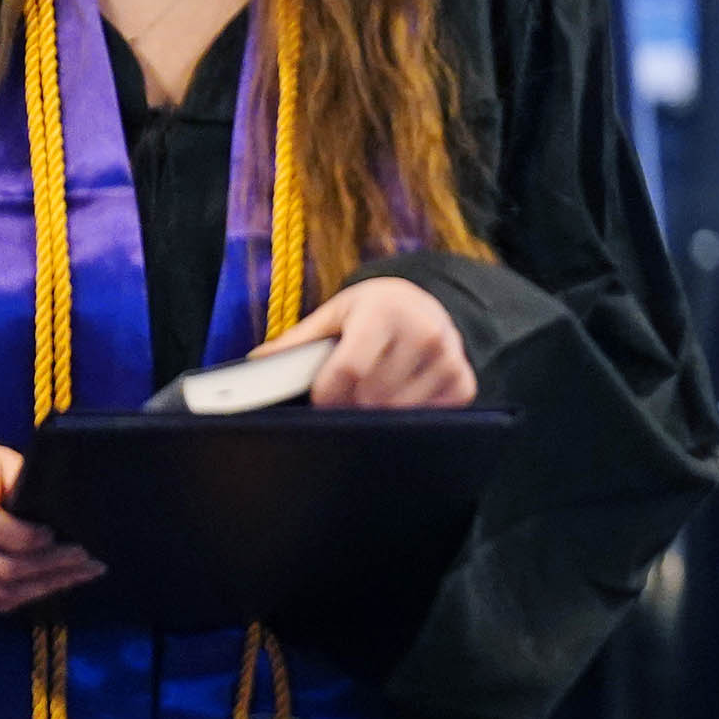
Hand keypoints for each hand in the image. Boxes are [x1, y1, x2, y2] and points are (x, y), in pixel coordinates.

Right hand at [0, 445, 98, 614]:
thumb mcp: (2, 464)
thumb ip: (23, 481)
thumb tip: (62, 503)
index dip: (30, 536)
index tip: (57, 533)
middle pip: (6, 568)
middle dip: (54, 566)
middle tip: (89, 559)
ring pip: (2, 592)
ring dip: (48, 586)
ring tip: (82, 574)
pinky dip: (27, 597)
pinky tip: (55, 584)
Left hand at [260, 279, 476, 408]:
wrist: (422, 303)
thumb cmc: (370, 312)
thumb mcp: (334, 315)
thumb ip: (297, 341)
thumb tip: (256, 363)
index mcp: (386, 311)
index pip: (350, 370)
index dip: (327, 393)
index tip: (321, 399)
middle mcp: (424, 330)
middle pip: (372, 396)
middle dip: (351, 404)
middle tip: (346, 396)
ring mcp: (449, 357)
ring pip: (399, 411)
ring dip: (379, 411)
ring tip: (373, 394)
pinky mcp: (463, 380)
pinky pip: (430, 415)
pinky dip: (410, 414)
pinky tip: (402, 394)